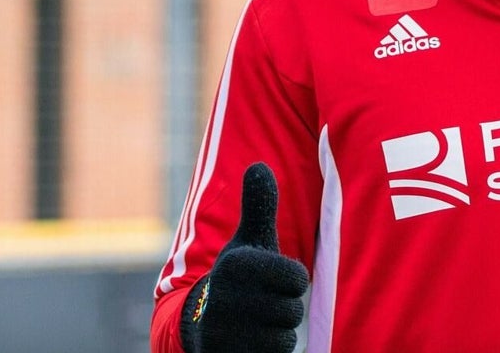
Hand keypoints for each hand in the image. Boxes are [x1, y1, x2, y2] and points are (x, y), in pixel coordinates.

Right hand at [181, 163, 309, 352]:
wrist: (202, 324)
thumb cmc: (239, 277)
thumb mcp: (248, 241)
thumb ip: (259, 206)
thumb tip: (258, 165)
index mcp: (237, 264)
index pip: (298, 278)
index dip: (291, 280)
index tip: (269, 278)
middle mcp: (226, 297)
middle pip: (293, 310)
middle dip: (283, 307)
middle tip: (260, 302)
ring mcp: (224, 333)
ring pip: (285, 337)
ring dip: (275, 331)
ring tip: (254, 321)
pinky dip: (268, 352)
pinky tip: (251, 342)